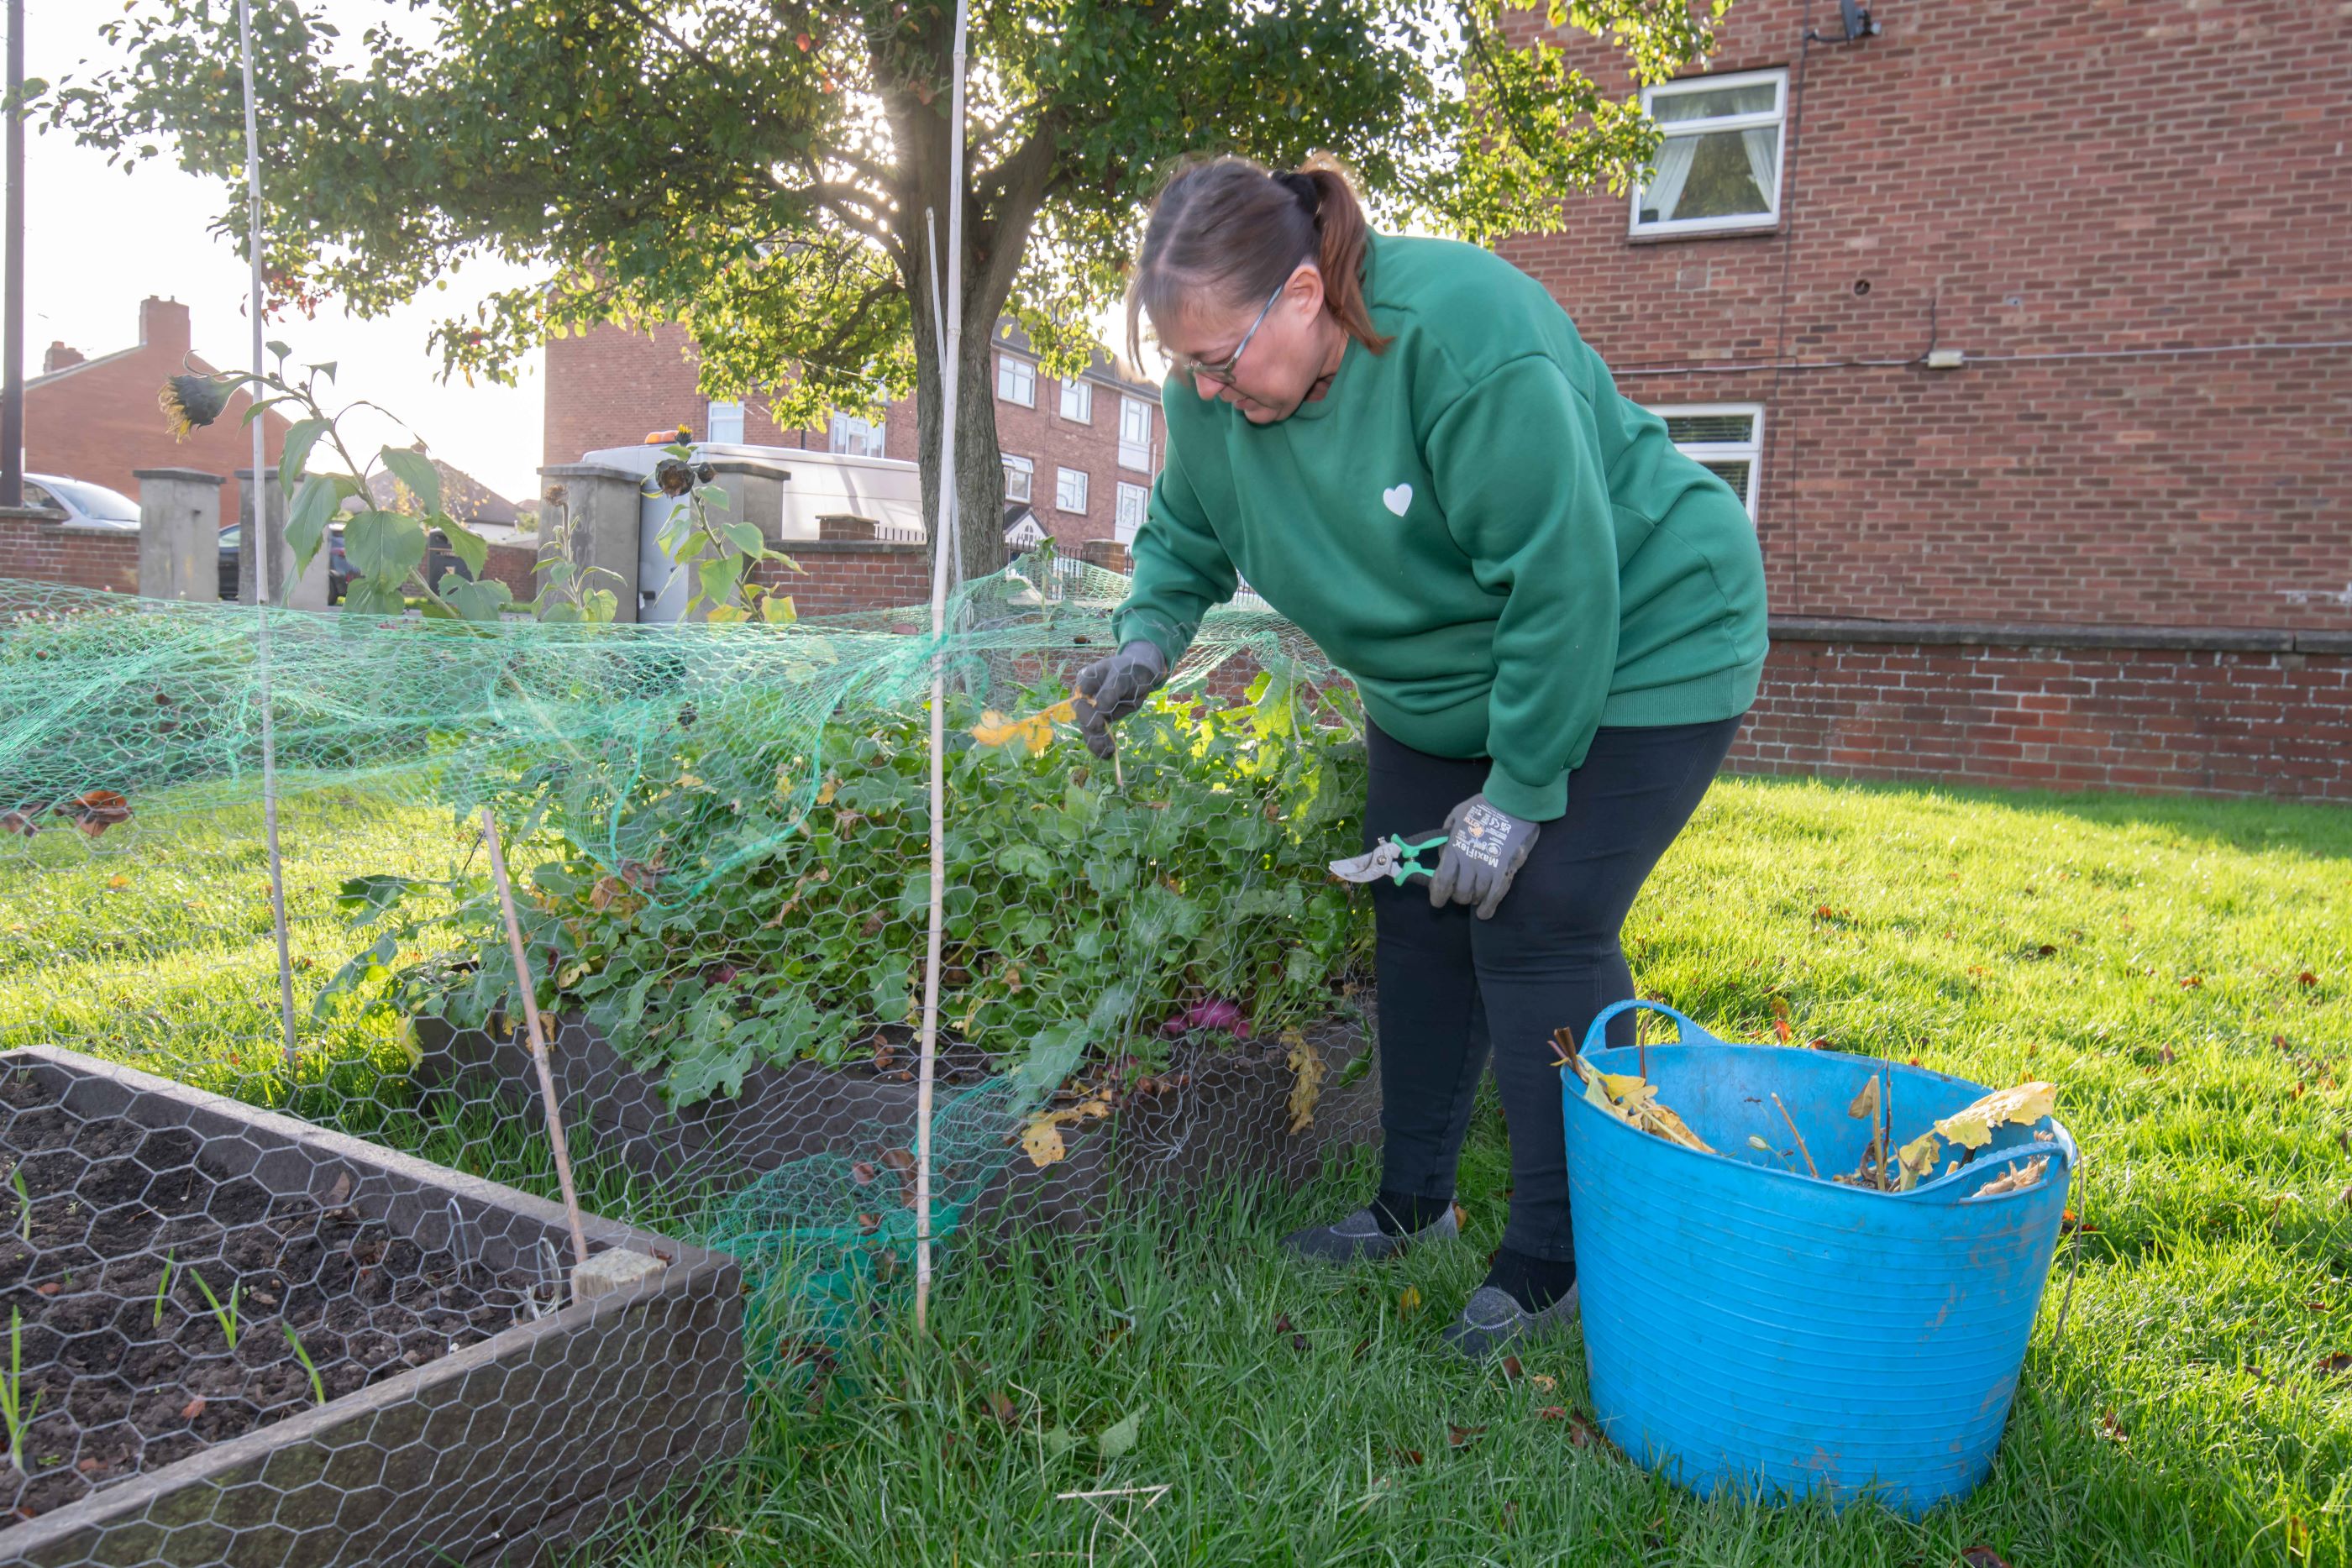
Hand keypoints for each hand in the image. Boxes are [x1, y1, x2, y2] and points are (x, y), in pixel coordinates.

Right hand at [1073, 640, 1166, 758]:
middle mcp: (1085, 696)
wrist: (1141, 673)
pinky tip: (1108, 754)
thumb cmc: (1130, 670)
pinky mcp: (1102, 719)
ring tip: (1107, 753)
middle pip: (1082, 717)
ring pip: (1088, 729)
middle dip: (1092, 731)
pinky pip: (1098, 733)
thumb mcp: (1121, 678)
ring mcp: (1093, 709)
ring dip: (1096, 742)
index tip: (1099, 724)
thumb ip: (1110, 692)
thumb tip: (1100, 710)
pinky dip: (1102, 745)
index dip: (1086, 713)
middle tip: (1104, 744)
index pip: (1080, 700)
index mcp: (1086, 681)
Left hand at [1427, 794, 1538, 919]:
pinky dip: (1489, 907)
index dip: (1438, 895)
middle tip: (1460, 891)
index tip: (1437, 901)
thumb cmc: (1483, 806)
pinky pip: (1496, 895)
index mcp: (1455, 849)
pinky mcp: (1506, 871)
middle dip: (1457, 896)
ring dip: (1473, 899)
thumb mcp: (1456, 815)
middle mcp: (1470, 863)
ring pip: (1477, 896)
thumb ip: (1447, 836)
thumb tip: (1444, 855)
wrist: (1513, 802)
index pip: (1442, 881)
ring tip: (1473, 896)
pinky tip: (1484, 913)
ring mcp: (1489, 868)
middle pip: (1460, 892)